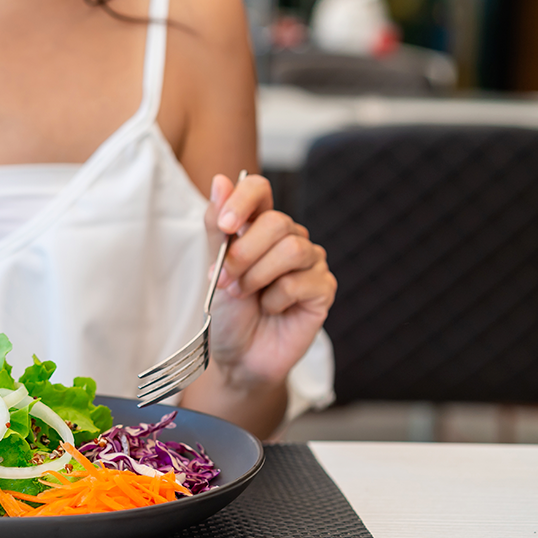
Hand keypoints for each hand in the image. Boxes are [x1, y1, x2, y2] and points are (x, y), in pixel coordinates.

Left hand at [205, 173, 335, 388]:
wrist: (238, 356)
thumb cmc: (228, 312)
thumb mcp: (215, 268)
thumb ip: (218, 227)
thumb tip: (220, 181)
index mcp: (259, 226)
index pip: (260, 189)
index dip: (243, 199)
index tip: (226, 225)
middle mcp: (289, 238)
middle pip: (277, 222)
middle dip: (244, 254)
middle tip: (226, 281)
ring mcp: (310, 262)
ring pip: (292, 249)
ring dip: (257, 276)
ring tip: (245, 295)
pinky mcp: (323, 289)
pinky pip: (300, 282)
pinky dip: (276, 299)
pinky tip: (270, 309)